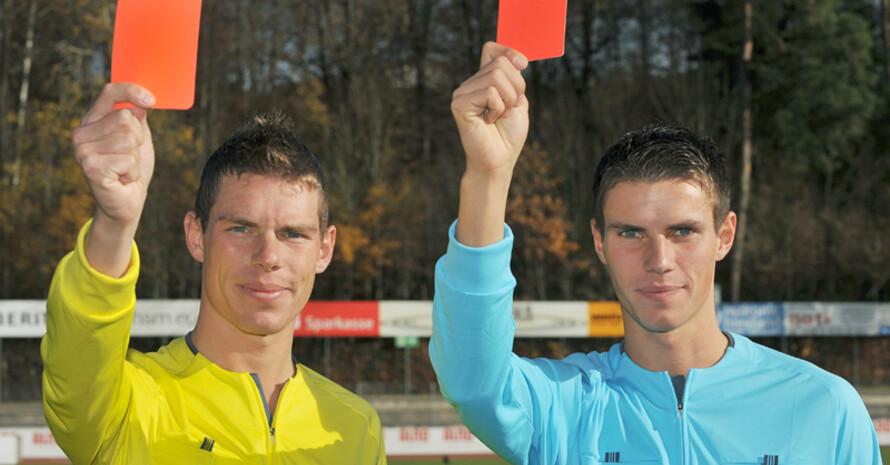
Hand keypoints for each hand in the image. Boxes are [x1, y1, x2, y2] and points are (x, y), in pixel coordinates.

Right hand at [71, 83, 154, 276]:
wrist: (126, 203)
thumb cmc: (132, 169)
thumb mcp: (138, 139)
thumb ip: (138, 118)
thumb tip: (141, 102)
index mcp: (92, 121)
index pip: (110, 92)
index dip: (131, 91)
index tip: (151, 100)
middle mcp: (82, 133)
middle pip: (126, 118)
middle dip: (138, 140)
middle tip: (130, 157)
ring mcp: (83, 150)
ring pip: (129, 139)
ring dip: (136, 158)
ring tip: (126, 169)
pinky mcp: (90, 167)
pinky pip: (128, 159)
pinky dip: (133, 171)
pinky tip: (123, 179)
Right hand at [451, 43, 528, 246]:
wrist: (500, 161)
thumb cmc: (508, 136)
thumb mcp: (518, 101)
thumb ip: (515, 79)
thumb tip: (517, 59)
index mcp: (483, 81)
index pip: (491, 48)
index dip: (508, 50)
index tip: (523, 65)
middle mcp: (469, 84)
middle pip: (500, 63)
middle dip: (517, 86)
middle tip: (509, 109)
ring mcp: (461, 94)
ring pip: (496, 76)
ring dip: (508, 100)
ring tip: (499, 116)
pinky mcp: (459, 105)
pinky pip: (490, 92)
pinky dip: (498, 107)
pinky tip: (489, 121)